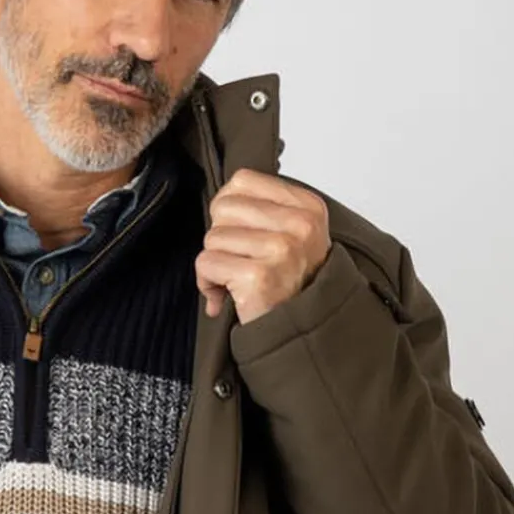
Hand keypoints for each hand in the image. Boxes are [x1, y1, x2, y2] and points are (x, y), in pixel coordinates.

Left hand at [195, 170, 331, 324]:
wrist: (299, 333)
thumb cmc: (289, 287)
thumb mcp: (292, 235)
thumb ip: (262, 209)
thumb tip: (221, 196)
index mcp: (307, 207)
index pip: (243, 180)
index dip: (227, 208)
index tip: (237, 231)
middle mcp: (299, 225)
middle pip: (224, 207)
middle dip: (221, 237)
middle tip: (238, 260)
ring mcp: (281, 249)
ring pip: (213, 237)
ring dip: (215, 263)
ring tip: (235, 280)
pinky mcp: (258, 276)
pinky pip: (207, 264)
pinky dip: (208, 283)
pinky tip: (226, 295)